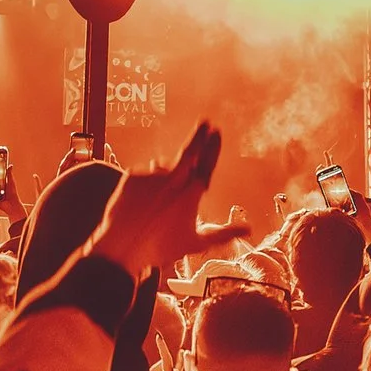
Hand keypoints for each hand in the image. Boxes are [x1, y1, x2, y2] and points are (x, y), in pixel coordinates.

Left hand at [92, 124, 228, 281]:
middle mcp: (173, 180)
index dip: (212, 147)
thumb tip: (249, 229)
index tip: (217, 132)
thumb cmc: (160, 248)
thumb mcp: (196, 243)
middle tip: (206, 123)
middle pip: (189, 151)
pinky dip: (146, 184)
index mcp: (191, 194)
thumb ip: (224, 233)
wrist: (121, 248)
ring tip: (156, 204)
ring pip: (163, 168)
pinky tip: (141, 203)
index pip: (206, 164)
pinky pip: (144, 174)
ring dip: (166, 176)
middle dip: (199, 136)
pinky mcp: (132, 175)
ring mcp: (151, 176)